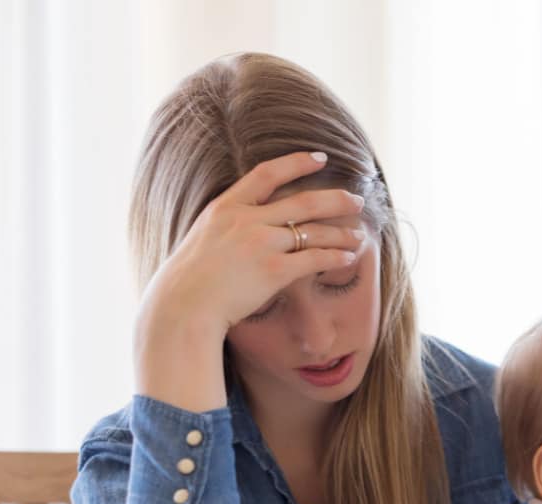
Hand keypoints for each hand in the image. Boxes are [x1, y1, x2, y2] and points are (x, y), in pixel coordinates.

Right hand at [141, 150, 367, 329]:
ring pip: (314, 231)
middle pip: (303, 201)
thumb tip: (248, 227)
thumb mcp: (202, 238)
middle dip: (336, 199)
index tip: (320, 158)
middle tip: (357, 200)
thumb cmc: (188, 281)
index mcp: (225, 207)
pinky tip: (349, 257)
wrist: (182, 306)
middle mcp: (246, 219)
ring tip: (359, 235)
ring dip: (342, 232)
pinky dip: (336, 257)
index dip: (297, 163)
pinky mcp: (273, 270)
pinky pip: (314, 259)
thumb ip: (227, 227)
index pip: (267, 173)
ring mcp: (261, 243)